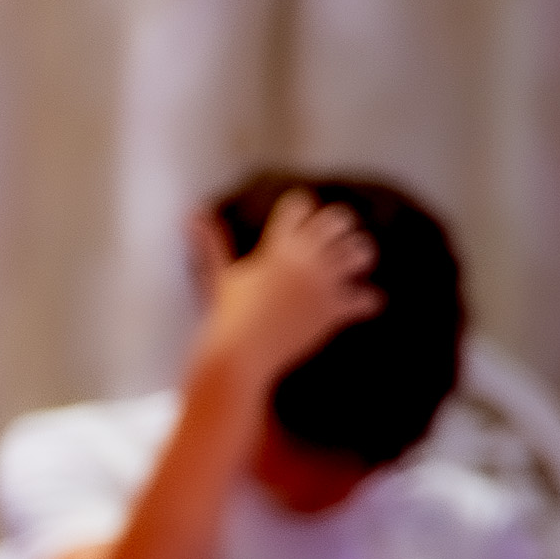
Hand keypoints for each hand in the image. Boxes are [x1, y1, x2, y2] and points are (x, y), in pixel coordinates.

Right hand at [191, 191, 380, 412]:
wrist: (240, 354)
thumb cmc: (227, 315)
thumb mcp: (219, 274)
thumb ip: (211, 242)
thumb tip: (190, 214)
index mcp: (277, 246)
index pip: (300, 204)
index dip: (302, 208)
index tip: (301, 219)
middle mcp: (303, 259)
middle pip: (338, 219)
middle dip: (341, 226)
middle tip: (337, 240)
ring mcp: (321, 284)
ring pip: (360, 251)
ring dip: (361, 255)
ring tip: (355, 265)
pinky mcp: (332, 310)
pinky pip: (367, 298)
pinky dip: (369, 301)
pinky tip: (362, 303)